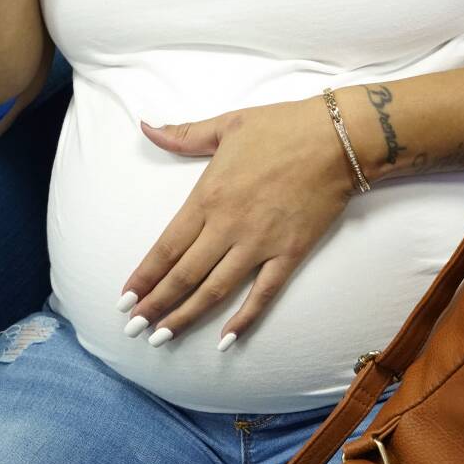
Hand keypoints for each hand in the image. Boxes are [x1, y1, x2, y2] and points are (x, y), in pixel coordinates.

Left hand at [117, 95, 357, 350]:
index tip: (125, 299)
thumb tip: (146, 127)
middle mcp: (228, 227)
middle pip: (184, 276)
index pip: (166, 247)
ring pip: (215, 290)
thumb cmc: (282, 126)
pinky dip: (244, 318)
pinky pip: (263, 294)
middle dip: (155, 305)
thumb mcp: (226, 124)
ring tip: (163, 338)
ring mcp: (260, 244)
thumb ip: (183, 134)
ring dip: (186, 316)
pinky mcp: (290, 253)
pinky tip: (226, 339)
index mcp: (208, 197)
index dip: (144, 277)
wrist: (338, 138)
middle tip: (133, 328)